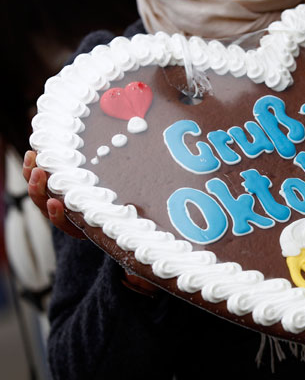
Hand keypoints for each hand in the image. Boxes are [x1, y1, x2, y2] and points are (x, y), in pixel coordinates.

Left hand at [23, 150, 158, 295]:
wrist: (136, 230)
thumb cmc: (140, 238)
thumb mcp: (141, 255)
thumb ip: (141, 272)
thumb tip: (144, 278)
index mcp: (88, 232)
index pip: (67, 227)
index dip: (58, 215)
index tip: (57, 202)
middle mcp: (75, 219)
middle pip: (48, 207)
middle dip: (40, 190)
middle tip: (40, 172)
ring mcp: (68, 202)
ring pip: (44, 192)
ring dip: (35, 174)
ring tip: (34, 155)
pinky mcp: (68, 185)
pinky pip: (48, 178)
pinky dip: (41, 166)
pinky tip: (39, 151)